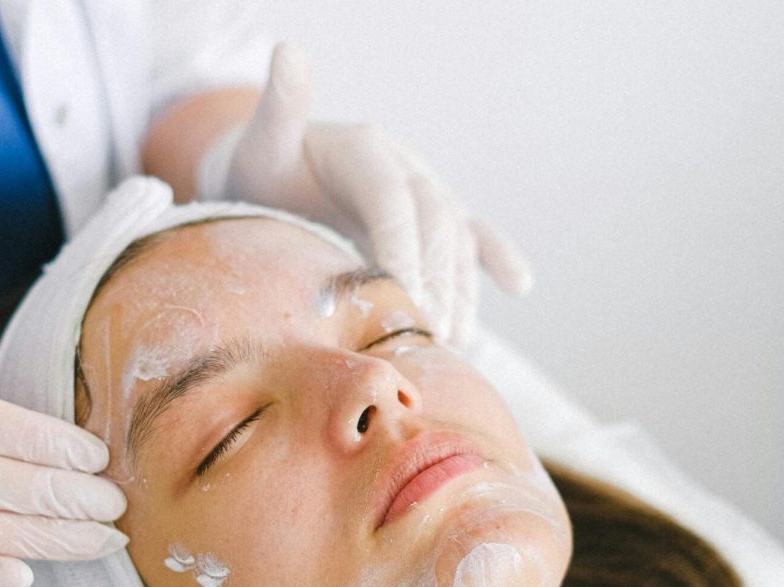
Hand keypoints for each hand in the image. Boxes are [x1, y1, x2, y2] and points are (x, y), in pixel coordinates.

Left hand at [196, 41, 532, 349]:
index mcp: (365, 149)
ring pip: (454, 239)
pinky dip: (496, 258)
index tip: (401, 288)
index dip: (399, 242)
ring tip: (454, 337)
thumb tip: (288, 52)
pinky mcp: (431, 219)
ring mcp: (423, 193)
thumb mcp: (263, 142)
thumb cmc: (265, 167)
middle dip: (434, 278)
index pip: (390, 197)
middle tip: (428, 328)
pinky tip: (520, 285)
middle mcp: (404, 167)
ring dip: (460, 288)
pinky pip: (470, 238)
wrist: (277, 176)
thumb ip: (279, 108)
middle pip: (430, 223)